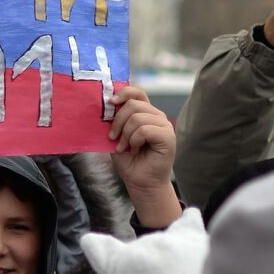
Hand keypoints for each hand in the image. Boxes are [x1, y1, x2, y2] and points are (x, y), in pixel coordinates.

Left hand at [109, 86, 182, 225]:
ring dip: (125, 135)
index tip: (110, 103)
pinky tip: (135, 150)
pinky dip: (134, 141)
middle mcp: (156, 116)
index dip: (123, 93)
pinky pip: (145, 130)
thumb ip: (114, 120)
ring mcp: (164, 125)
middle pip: (133, 105)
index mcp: (145, 113)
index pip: (137, 92)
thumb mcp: (116, 136)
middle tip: (113, 138)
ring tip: (125, 147)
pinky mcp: (168, 136)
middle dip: (118, 122)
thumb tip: (105, 105)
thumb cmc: (128, 160)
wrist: (139, 181)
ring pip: (137, 118)